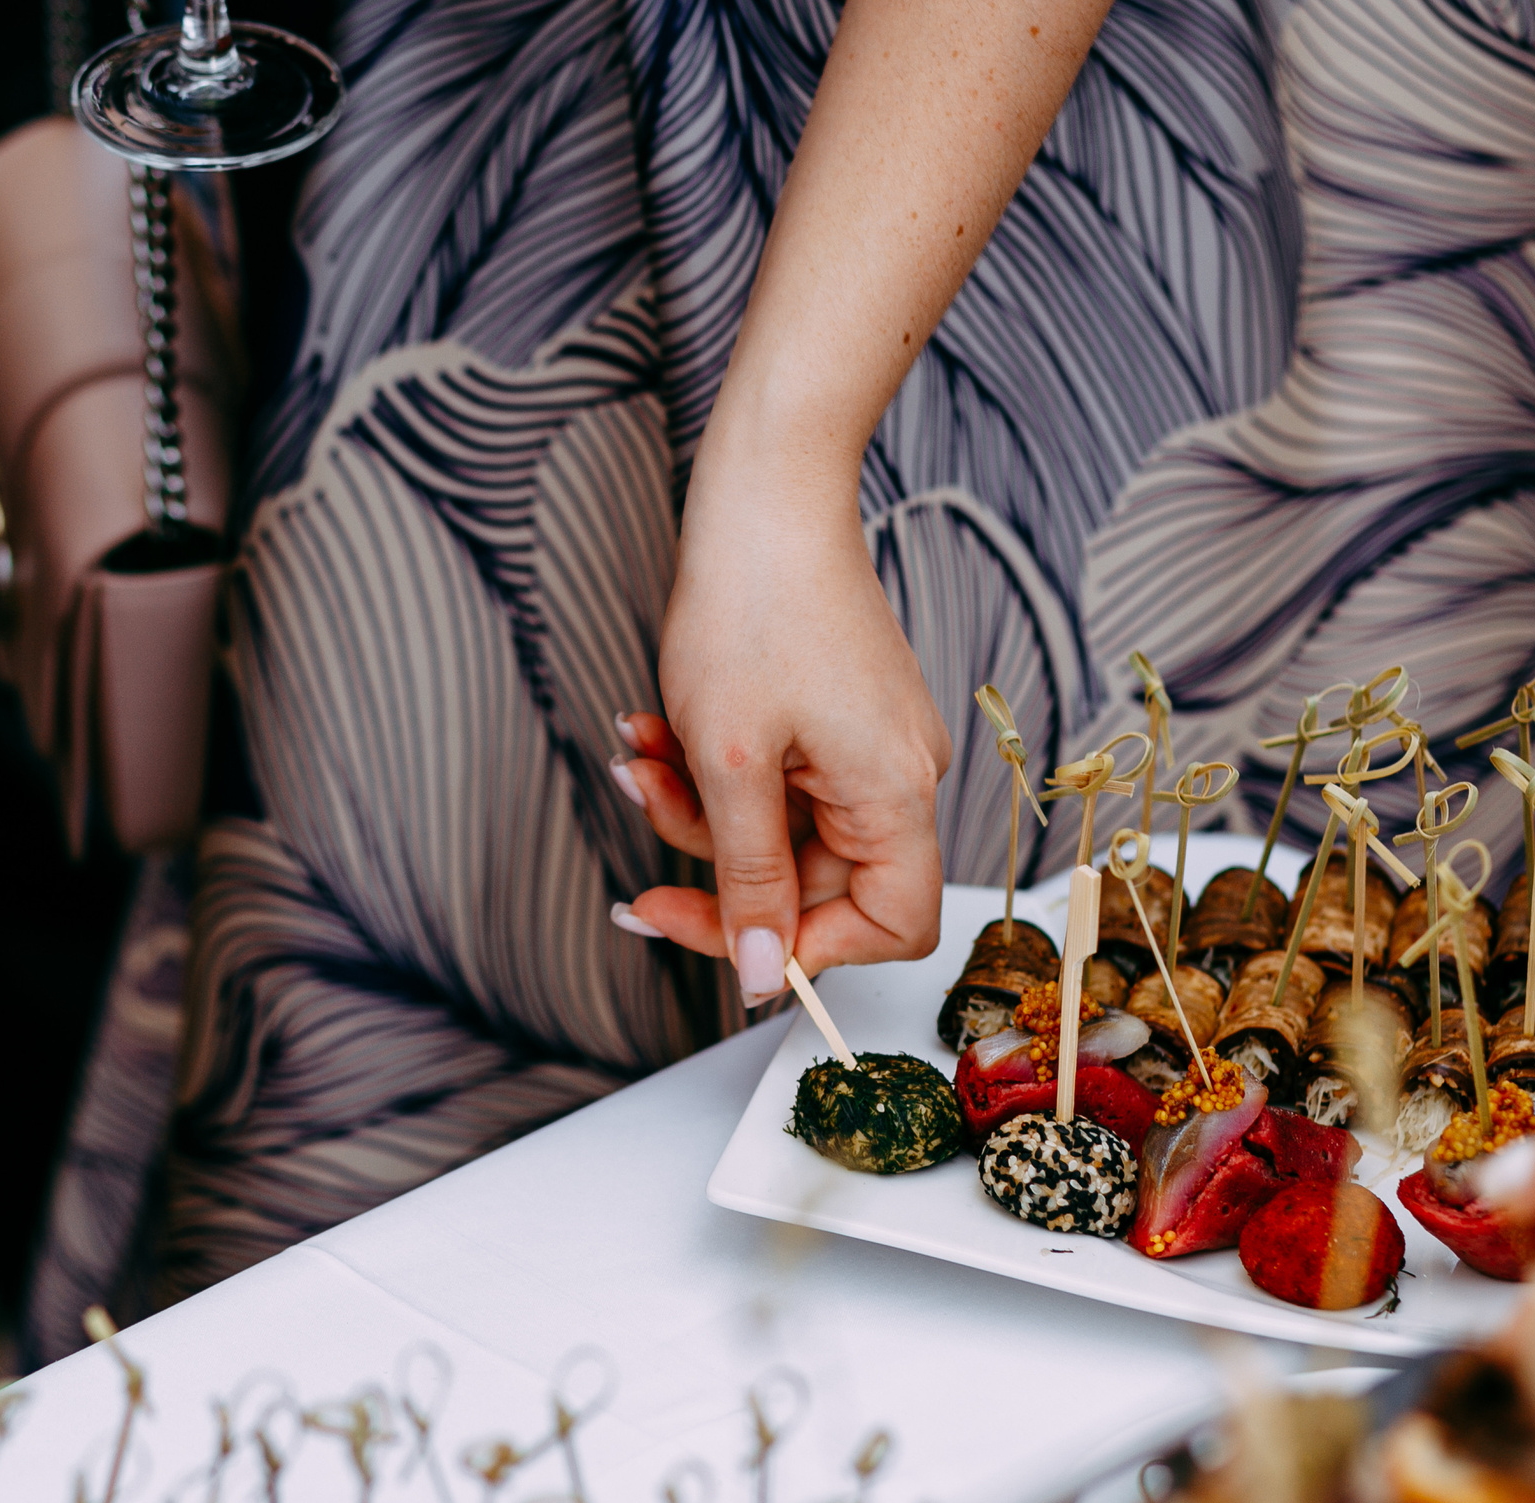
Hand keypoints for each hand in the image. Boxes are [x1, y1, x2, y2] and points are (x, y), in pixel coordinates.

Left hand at [613, 458, 949, 1000]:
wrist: (764, 494)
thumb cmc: (754, 607)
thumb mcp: (731, 763)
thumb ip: (749, 878)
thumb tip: (764, 977)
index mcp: (896, 796)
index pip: (891, 926)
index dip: (805, 948)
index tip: (724, 937)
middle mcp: (895, 777)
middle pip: (813, 885)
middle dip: (713, 866)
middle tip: (638, 862)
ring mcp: (864, 748)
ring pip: (774, 830)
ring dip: (695, 810)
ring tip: (640, 757)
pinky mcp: (830, 721)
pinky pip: (769, 781)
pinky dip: (708, 770)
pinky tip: (655, 731)